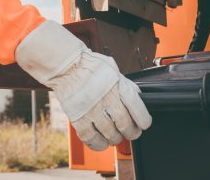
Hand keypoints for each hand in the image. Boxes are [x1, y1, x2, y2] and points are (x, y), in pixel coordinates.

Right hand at [15, 20, 150, 150]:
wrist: (65, 66)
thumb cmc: (89, 66)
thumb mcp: (112, 70)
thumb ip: (125, 84)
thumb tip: (137, 96)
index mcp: (118, 86)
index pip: (137, 109)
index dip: (144, 121)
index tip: (143, 124)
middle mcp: (106, 99)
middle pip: (125, 125)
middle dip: (132, 133)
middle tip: (131, 133)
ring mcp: (91, 109)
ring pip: (110, 134)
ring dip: (115, 139)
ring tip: (115, 137)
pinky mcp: (78, 117)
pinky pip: (90, 137)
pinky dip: (97, 143)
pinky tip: (100, 142)